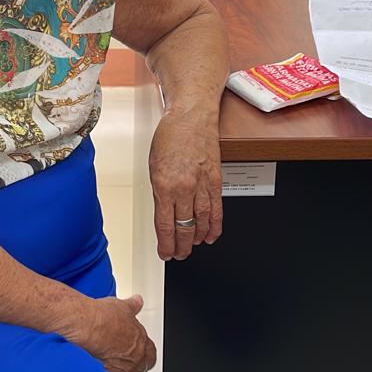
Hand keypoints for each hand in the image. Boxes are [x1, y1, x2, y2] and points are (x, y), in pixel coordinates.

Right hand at [63, 295, 156, 371]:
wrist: (89, 326)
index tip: (142, 356)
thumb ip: (132, 306)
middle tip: (131, 367)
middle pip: (144, 366)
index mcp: (140, 338)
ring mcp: (127, 366)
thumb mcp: (121, 306)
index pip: (150, 350)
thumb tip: (138, 301)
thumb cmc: (102, 315)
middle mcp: (136, 354)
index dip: (146, 354)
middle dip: (139, 367)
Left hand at [149, 111, 222, 261]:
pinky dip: (214, 225)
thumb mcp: (154, 166)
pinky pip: (217, 209)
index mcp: (164, 185)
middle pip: (184, 227)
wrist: (192, 117)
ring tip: (191, 248)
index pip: (165, 225)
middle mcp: (184, 188)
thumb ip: (159, 191)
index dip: (166, 244)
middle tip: (178, 255)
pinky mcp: (216, 181)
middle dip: (180, 246)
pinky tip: (210, 235)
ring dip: (196, 239)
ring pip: (201, 222)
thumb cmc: (171, 136)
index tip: (165, 253)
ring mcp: (202, 185)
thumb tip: (163, 213)